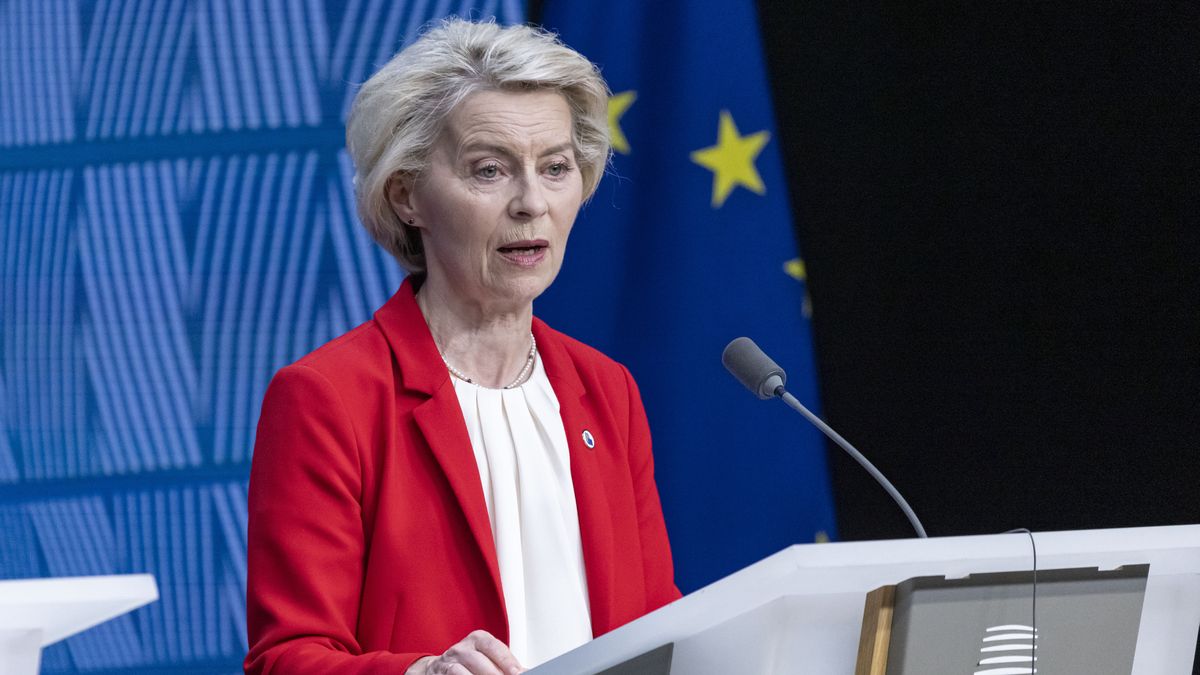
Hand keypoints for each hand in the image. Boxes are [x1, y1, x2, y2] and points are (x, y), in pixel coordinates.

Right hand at [406, 630, 523, 674]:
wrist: (439, 668)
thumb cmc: (471, 664)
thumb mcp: (487, 658)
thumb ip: (504, 665)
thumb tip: (526, 671)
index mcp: (478, 639)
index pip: (494, 647)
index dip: (507, 661)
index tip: (519, 673)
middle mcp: (462, 648)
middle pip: (479, 662)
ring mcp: (448, 662)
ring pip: (462, 672)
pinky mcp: (439, 674)